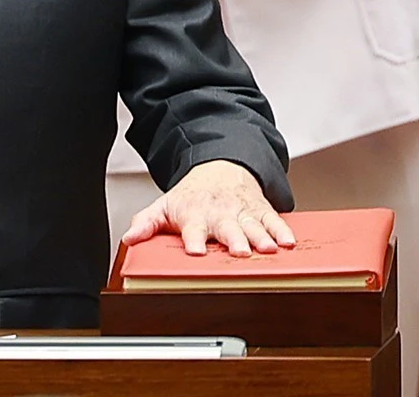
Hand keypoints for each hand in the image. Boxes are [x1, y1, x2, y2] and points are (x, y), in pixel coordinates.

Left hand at [122, 159, 294, 257]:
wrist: (218, 166)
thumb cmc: (191, 196)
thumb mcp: (163, 206)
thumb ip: (146, 223)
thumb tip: (129, 239)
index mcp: (194, 216)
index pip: (192, 230)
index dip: (194, 240)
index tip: (196, 251)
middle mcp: (220, 215)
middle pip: (228, 230)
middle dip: (234, 240)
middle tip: (240, 252)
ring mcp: (242, 212)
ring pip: (253, 226)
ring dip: (262, 237)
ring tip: (269, 249)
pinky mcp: (261, 210)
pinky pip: (274, 220)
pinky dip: (282, 230)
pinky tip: (289, 242)